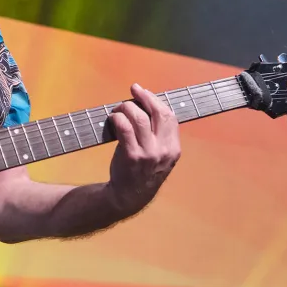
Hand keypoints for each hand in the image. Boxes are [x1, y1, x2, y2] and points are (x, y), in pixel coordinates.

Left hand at [107, 83, 180, 213]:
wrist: (129, 196)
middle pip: (157, 113)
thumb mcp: (159, 156)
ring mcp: (148, 153)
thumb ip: (159, 135)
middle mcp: (163, 150)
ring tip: (119, 109)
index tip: (145, 93)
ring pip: (138, 117)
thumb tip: (147, 105)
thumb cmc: (142, 171)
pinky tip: (113, 118)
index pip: (170, 117)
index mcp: (173, 149)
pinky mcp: (131, 155)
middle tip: (133, 90)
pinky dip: (117, 118)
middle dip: (144, 97)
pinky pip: (124, 128)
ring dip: (126, 107)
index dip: (157, 101)